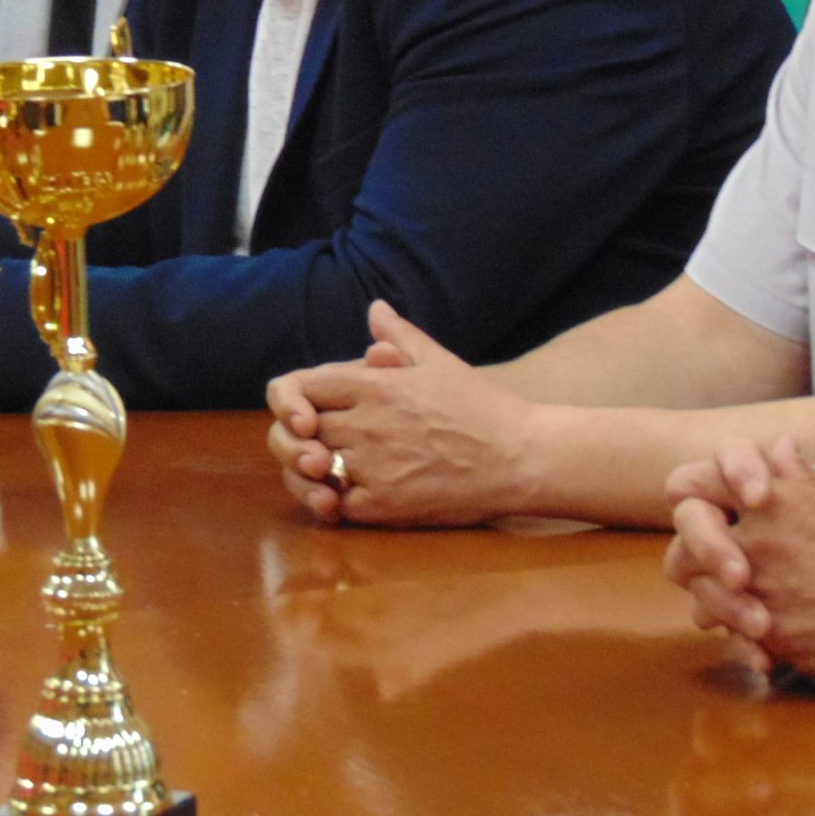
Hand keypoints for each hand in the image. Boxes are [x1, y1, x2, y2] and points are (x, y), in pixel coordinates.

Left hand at [263, 302, 530, 527]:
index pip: (303, 386)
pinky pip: (336, 506)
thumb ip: (399, 336)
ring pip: (309, 469)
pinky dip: (332, 502)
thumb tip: (375, 309)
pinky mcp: (386, 506)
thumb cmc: (481, 406)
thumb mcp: (439, 361)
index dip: (293, 398)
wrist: (521, 457)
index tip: (303, 409)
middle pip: (298, 430)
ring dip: (307, 471)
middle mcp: (367, 425)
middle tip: (306, 443)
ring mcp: (375, 467)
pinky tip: (343, 496)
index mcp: (376, 386)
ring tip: (320, 470)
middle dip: (295, 435)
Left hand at [668, 438, 814, 682]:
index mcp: (772, 501)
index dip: (691, 498)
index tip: (708, 513)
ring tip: (741, 611)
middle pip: (684, 549)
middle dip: (693, 562)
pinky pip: (733, 639)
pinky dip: (743, 644)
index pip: (694, 486)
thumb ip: (805, 477)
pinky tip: (761, 647)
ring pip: (702, 598)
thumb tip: (780, 445)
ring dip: (714, 606)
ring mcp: (758, 589)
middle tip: (717, 573)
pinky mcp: (769, 635)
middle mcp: (755, 541)